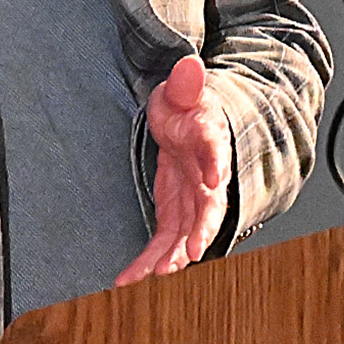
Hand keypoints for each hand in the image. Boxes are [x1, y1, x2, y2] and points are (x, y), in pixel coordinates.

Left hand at [115, 53, 230, 286]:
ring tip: (154, 274)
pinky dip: (148, 260)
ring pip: (185, 233)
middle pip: (206, 210)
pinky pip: (163, 240)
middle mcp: (205, 179)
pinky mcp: (174, 212)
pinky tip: (128, 279)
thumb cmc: (188, 108)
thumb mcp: (181, 91)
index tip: (213, 179)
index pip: (215, 155)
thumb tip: (190, 64)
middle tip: (187, 255)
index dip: (214, 166)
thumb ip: (184, 84)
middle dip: (198, 233)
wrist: (188, 123)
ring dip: (171, 255)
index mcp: (209, 144)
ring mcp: (190, 199)